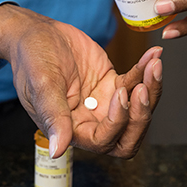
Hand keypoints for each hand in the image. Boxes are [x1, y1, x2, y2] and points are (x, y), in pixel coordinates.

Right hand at [0, 4, 162, 158]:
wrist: (40, 35)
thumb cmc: (33, 58)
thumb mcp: (41, 85)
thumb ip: (53, 116)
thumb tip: (57, 151)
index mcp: (72, 127)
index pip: (104, 141)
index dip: (117, 123)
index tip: (120, 94)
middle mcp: (92, 119)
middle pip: (128, 135)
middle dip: (142, 115)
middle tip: (145, 88)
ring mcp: (105, 101)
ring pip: (138, 108)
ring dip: (151, 89)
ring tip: (154, 65)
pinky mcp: (113, 82)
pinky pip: (136, 82)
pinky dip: (146, 70)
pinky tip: (152, 55)